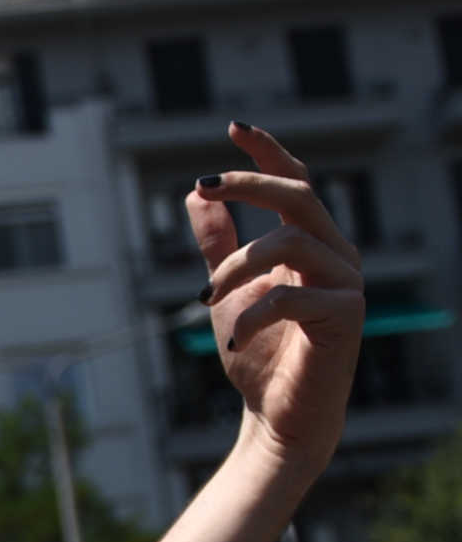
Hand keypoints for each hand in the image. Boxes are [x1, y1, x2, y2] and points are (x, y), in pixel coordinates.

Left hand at [190, 122, 364, 478]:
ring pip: (288, 242)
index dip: (268, 153)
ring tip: (205, 301)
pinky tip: (234, 337)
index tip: (234, 127)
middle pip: (300, 194)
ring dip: (234, 267)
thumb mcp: (227, 290)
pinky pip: (291, 296)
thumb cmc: (257, 353)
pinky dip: (251, 314)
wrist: (277, 414)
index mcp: (310, 244)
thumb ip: (218, 244)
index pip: (295, 183)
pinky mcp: (346, 316)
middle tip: (204, 185)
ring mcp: (346, 284)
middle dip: (250, 183)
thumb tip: (196, 195)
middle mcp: (335, 255)